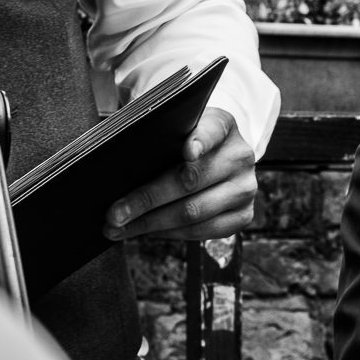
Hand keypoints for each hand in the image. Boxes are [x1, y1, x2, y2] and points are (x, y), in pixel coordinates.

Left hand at [103, 107, 257, 240]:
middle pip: (191, 181)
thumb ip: (160, 140)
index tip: (187, 152)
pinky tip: (146, 232)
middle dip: (147, 200)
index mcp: (224, 126)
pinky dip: (169, 234)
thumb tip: (120, 171)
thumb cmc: (186, 145)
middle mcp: (240, 156)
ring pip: (194, 213)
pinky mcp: (244, 215)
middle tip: (114, 213)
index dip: (200, 141)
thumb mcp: (177, 131)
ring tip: (119, 228)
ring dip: (151, 224)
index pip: (212, 130)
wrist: (220, 162)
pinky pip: (202, 232)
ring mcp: (245, 188)